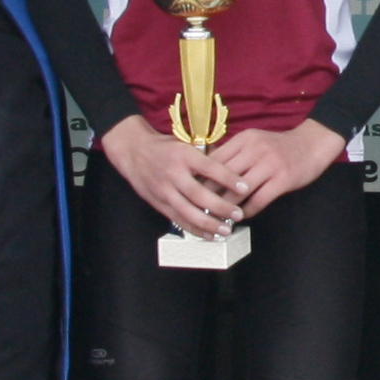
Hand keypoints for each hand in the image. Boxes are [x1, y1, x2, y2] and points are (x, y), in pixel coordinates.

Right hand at [103, 115, 244, 238]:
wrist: (134, 152)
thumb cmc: (166, 148)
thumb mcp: (186, 144)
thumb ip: (207, 156)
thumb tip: (233, 167)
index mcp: (184, 155)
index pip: (210, 168)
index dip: (228, 178)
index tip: (245, 187)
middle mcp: (173, 173)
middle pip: (199, 194)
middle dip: (220, 206)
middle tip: (238, 214)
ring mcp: (164, 191)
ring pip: (188, 211)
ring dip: (209, 223)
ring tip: (226, 230)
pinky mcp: (159, 204)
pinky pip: (179, 220)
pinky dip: (195, 229)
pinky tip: (210, 235)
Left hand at [209, 121, 345, 221]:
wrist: (312, 143)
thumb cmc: (279, 145)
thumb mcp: (254, 140)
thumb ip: (234, 152)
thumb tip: (208, 170)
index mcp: (244, 139)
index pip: (214, 160)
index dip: (201, 178)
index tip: (192, 193)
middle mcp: (255, 150)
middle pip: (223, 177)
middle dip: (209, 196)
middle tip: (200, 210)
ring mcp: (269, 165)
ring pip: (239, 191)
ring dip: (227, 208)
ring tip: (219, 218)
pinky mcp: (282, 180)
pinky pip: (258, 200)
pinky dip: (247, 211)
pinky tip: (242, 216)